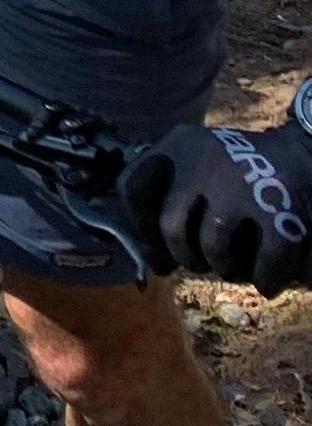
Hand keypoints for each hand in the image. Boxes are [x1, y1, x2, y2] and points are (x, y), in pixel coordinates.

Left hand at [117, 88, 311, 290]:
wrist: (305, 151)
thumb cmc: (241, 171)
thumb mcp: (199, 164)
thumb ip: (171, 201)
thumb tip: (155, 264)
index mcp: (180, 144)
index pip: (132, 187)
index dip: (139, 226)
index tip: (155, 245)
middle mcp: (204, 160)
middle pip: (171, 228)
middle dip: (185, 256)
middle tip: (202, 261)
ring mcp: (241, 185)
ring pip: (213, 249)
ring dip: (225, 268)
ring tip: (236, 265)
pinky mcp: (280, 211)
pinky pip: (263, 266)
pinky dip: (265, 280)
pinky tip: (267, 281)